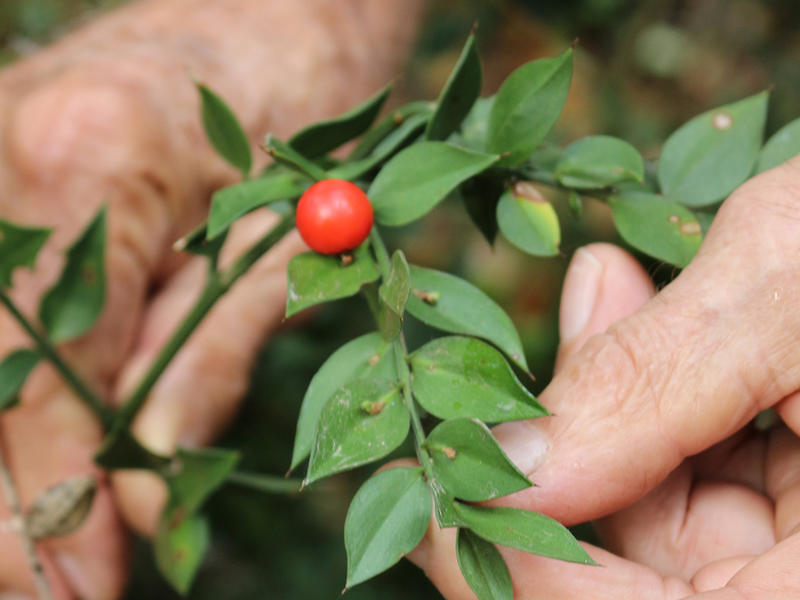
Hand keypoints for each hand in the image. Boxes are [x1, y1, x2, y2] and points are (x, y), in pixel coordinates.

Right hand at [0, 1, 422, 597]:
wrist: (282, 9)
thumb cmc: (310, 105)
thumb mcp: (282, 239)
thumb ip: (206, 356)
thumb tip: (145, 486)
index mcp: (90, 164)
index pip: (46, 373)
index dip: (54, 494)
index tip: (71, 585)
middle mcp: (5, 158)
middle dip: (4, 501)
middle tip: (43, 595)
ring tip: (33, 558)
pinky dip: (6, 386)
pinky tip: (26, 453)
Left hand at [409, 159, 799, 597]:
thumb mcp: (793, 291)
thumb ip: (647, 384)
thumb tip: (501, 458)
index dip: (513, 570)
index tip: (427, 487)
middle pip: (626, 588)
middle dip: (551, 479)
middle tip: (490, 384)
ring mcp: (795, 554)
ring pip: (648, 531)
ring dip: (597, 420)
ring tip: (605, 297)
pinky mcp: (791, 511)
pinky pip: (691, 486)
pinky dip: (645, 405)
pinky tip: (633, 308)